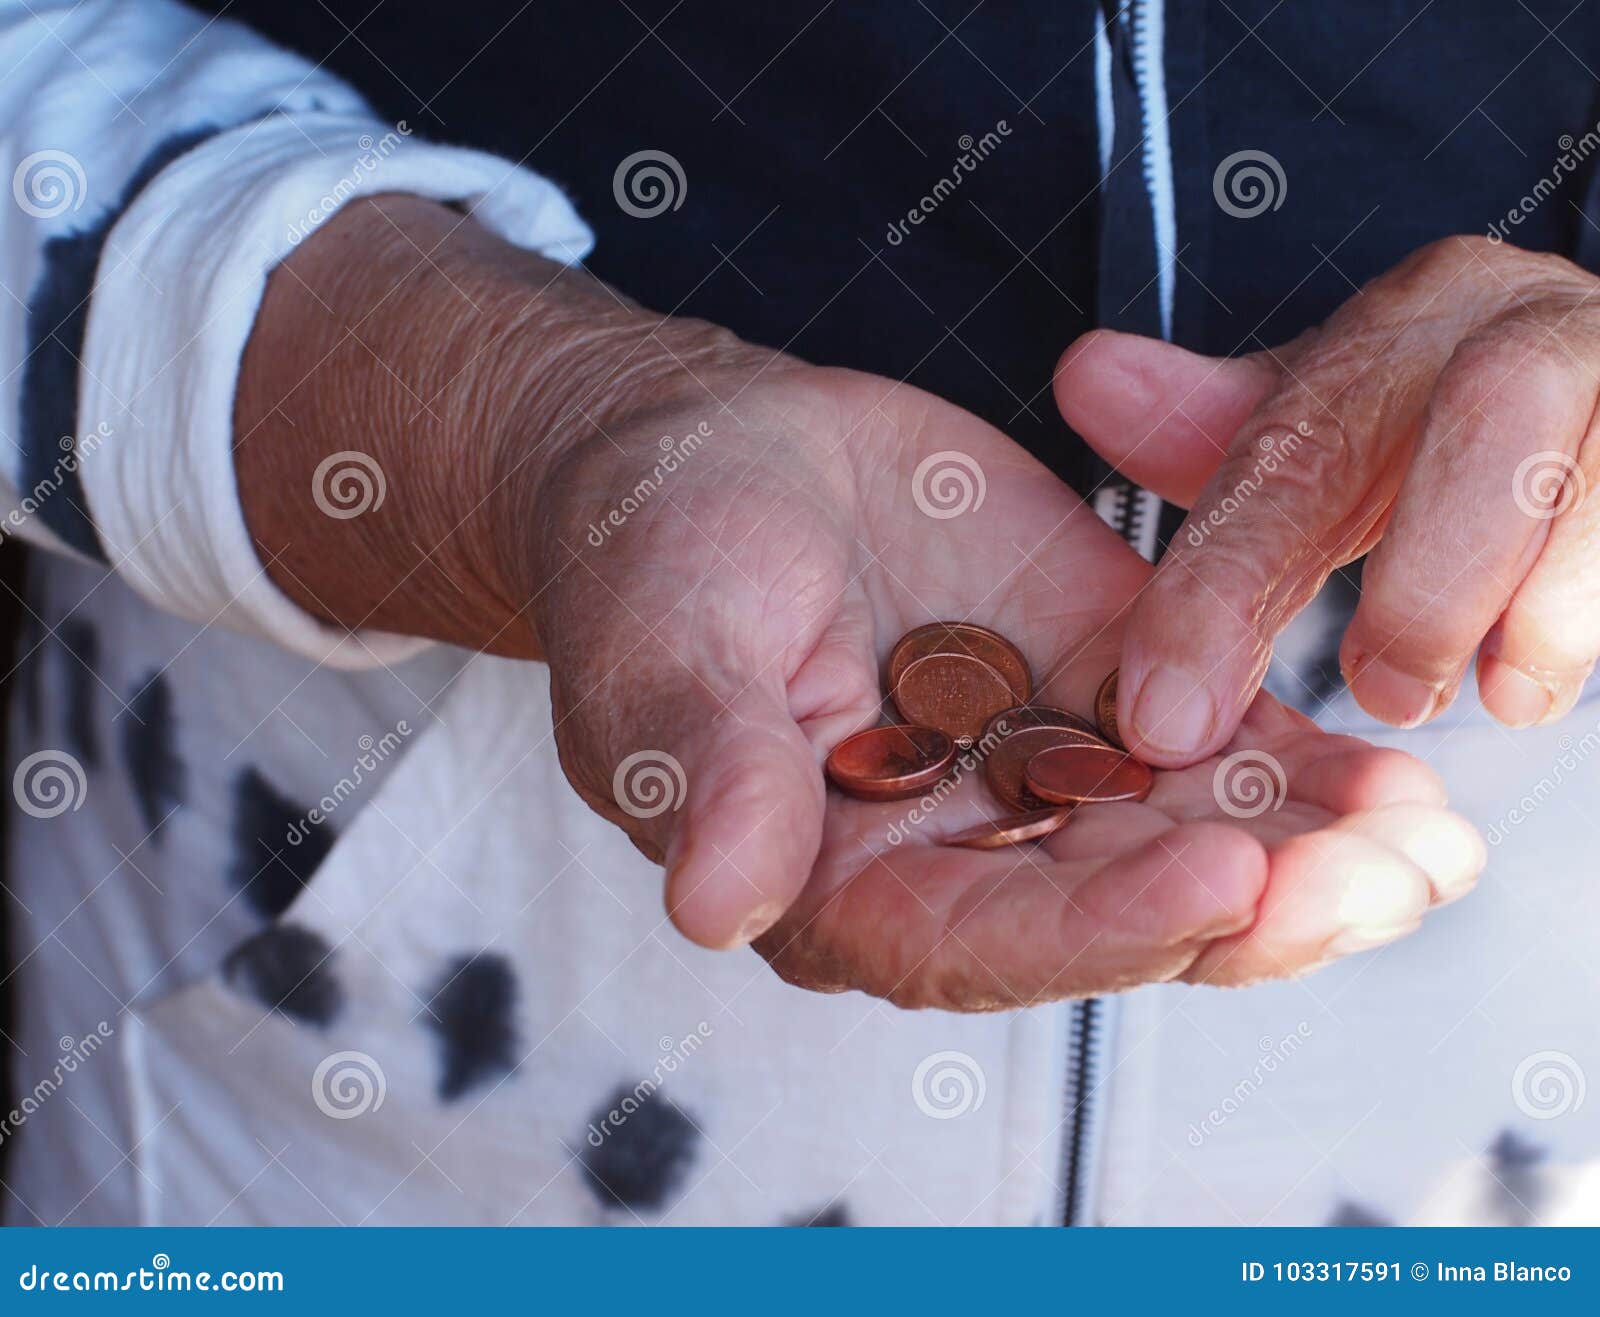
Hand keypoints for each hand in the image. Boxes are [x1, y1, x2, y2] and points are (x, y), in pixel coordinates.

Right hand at [238, 199, 1482, 1006]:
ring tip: (1425, 840)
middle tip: (1376, 879)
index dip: (1094, 923)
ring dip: (1313, 851)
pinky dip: (1305, 761)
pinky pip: (1211, 736)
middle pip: (1114, 911)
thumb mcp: (661, 652)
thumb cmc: (653, 560)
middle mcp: (954, 855)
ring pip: (1186, 836)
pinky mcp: (1098, 686)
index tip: (1211, 875)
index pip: (974, 939)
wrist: (717, 458)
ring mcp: (1036, 774)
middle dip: (1252, 906)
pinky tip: (1397, 774)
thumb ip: (705, 773)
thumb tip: (714, 904)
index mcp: (838, 884)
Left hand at [1058, 235, 1599, 763]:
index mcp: (1407, 323)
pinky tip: (1550, 676)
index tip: (1165, 714)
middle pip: (1490, 412)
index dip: (1223, 587)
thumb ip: (1207, 429)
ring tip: (1503, 697)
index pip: (1295, 449)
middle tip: (1384, 693)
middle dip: (1429, 576)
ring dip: (1547, 600)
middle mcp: (1528, 323)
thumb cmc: (1440, 424)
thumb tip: (1084, 374)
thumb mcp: (1322, 424)